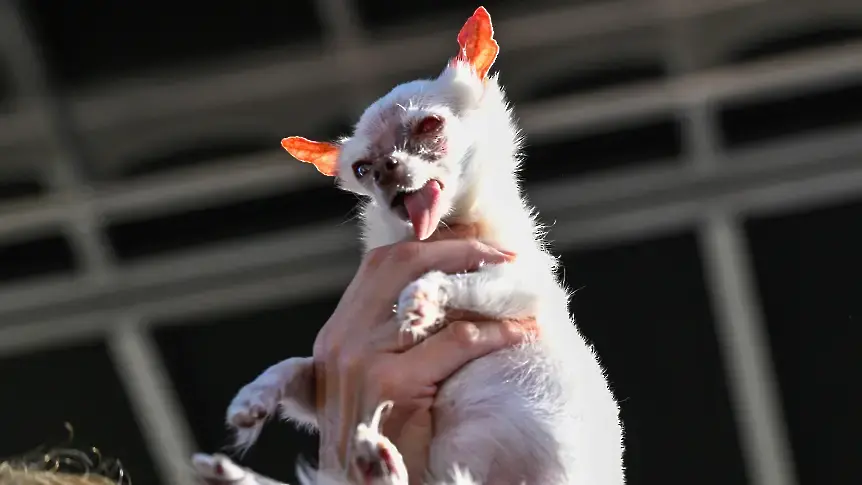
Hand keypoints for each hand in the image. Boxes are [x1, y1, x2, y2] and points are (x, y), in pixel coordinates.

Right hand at [313, 237, 532, 481]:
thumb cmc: (386, 440)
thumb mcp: (376, 382)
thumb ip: (393, 341)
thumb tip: (443, 294)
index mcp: (335, 336)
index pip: (381, 266)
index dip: (432, 249)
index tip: (475, 248)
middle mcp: (339, 339)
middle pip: (400, 263)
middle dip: (458, 251)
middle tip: (504, 256)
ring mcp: (358, 359)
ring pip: (430, 296)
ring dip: (483, 286)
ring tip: (519, 287)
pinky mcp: (387, 382)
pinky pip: (455, 340)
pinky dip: (494, 331)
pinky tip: (519, 331)